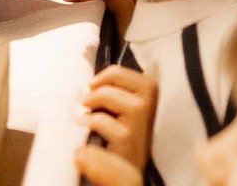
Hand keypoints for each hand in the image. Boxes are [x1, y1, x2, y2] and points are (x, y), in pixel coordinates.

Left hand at [77, 65, 157, 182]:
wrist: (132, 165)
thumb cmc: (128, 133)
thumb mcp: (128, 106)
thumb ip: (117, 90)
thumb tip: (91, 82)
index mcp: (152, 90)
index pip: (121, 71)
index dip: (102, 77)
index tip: (94, 86)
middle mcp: (151, 102)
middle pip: (115, 78)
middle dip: (96, 87)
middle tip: (87, 100)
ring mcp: (140, 119)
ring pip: (108, 96)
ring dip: (91, 101)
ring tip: (84, 112)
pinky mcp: (127, 137)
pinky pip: (101, 120)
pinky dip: (88, 120)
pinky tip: (84, 125)